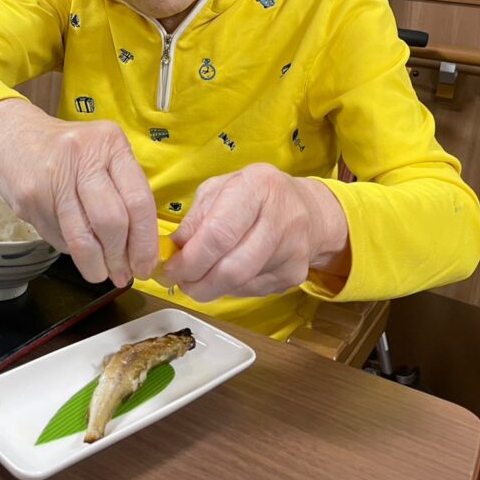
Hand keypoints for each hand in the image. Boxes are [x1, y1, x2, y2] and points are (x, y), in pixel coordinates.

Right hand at [0, 99, 158, 286]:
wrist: (13, 135)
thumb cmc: (69, 150)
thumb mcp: (103, 152)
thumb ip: (124, 190)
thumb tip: (141, 248)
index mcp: (110, 143)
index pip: (138, 200)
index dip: (145, 241)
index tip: (146, 265)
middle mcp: (82, 157)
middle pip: (111, 222)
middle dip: (120, 257)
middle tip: (124, 274)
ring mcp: (52, 179)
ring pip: (81, 238)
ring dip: (95, 265)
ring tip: (102, 273)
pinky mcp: (30, 199)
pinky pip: (58, 237)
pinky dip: (72, 251)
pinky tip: (76, 248)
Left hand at [160, 163, 349, 301]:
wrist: (309, 211)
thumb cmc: (255, 195)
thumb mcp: (220, 190)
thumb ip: (196, 218)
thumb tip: (173, 251)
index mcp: (256, 188)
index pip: (218, 234)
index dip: (189, 259)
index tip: (169, 270)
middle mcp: (280, 220)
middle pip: (231, 269)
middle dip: (197, 283)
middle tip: (179, 282)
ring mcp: (292, 252)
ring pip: (239, 285)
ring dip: (210, 288)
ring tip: (197, 278)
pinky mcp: (295, 276)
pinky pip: (251, 291)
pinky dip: (229, 288)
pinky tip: (225, 274)